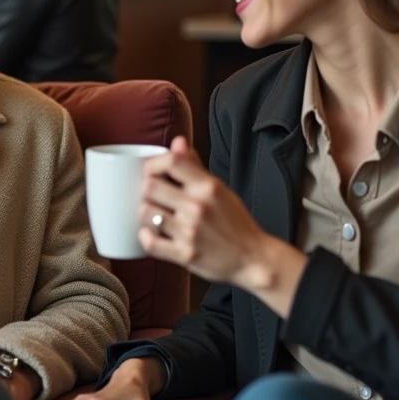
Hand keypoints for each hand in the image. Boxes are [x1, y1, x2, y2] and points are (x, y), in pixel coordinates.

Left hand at [139, 138, 308, 314]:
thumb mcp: (219, 189)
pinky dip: (146, 237)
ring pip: (146, 213)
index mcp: (208, 186)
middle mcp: (198, 207)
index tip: (152, 172)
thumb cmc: (234, 222)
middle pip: (150, 187)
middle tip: (151, 196)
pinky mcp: (185, 255)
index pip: (170, 161)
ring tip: (154, 215)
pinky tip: (152, 233)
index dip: (153, 164)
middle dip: (145, 189)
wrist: (253, 258)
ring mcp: (190, 232)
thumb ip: (195, 166)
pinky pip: (150, 242)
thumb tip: (177, 141)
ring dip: (145, 213)